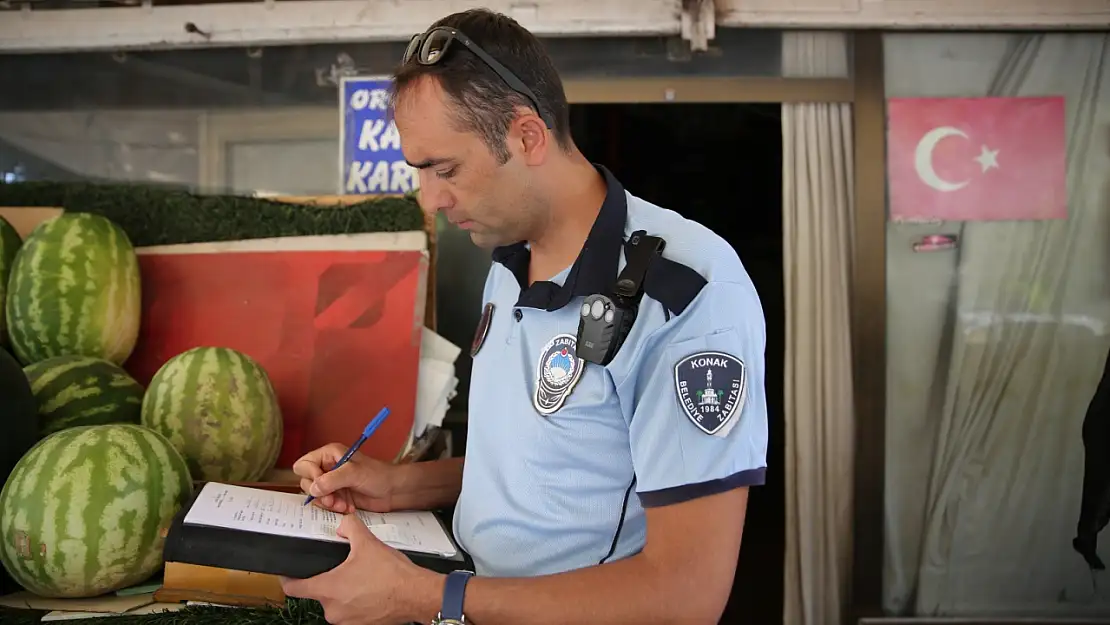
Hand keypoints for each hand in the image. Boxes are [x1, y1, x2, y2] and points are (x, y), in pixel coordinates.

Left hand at [280, 514, 440, 624]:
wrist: (416, 595)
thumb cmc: (392, 574)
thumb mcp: (367, 542)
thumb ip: (349, 527)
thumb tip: (343, 523)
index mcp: (328, 589)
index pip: (294, 588)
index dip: (289, 578)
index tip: (290, 572)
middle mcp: (333, 610)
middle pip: (319, 593)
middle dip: (329, 579)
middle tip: (344, 568)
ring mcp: (347, 621)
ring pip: (336, 603)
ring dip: (344, 592)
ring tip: (362, 578)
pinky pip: (351, 612)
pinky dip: (357, 602)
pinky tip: (371, 589)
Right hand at [293, 443, 398, 513]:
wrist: (393, 490)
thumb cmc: (378, 475)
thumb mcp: (355, 473)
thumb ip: (332, 479)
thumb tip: (313, 488)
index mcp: (329, 455)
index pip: (304, 464)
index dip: (311, 476)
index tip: (322, 485)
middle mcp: (327, 467)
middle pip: (306, 482)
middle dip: (319, 493)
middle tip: (332, 499)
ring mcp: (331, 483)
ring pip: (315, 496)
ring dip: (328, 503)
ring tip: (343, 505)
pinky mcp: (337, 496)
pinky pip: (325, 504)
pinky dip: (334, 508)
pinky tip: (348, 507)